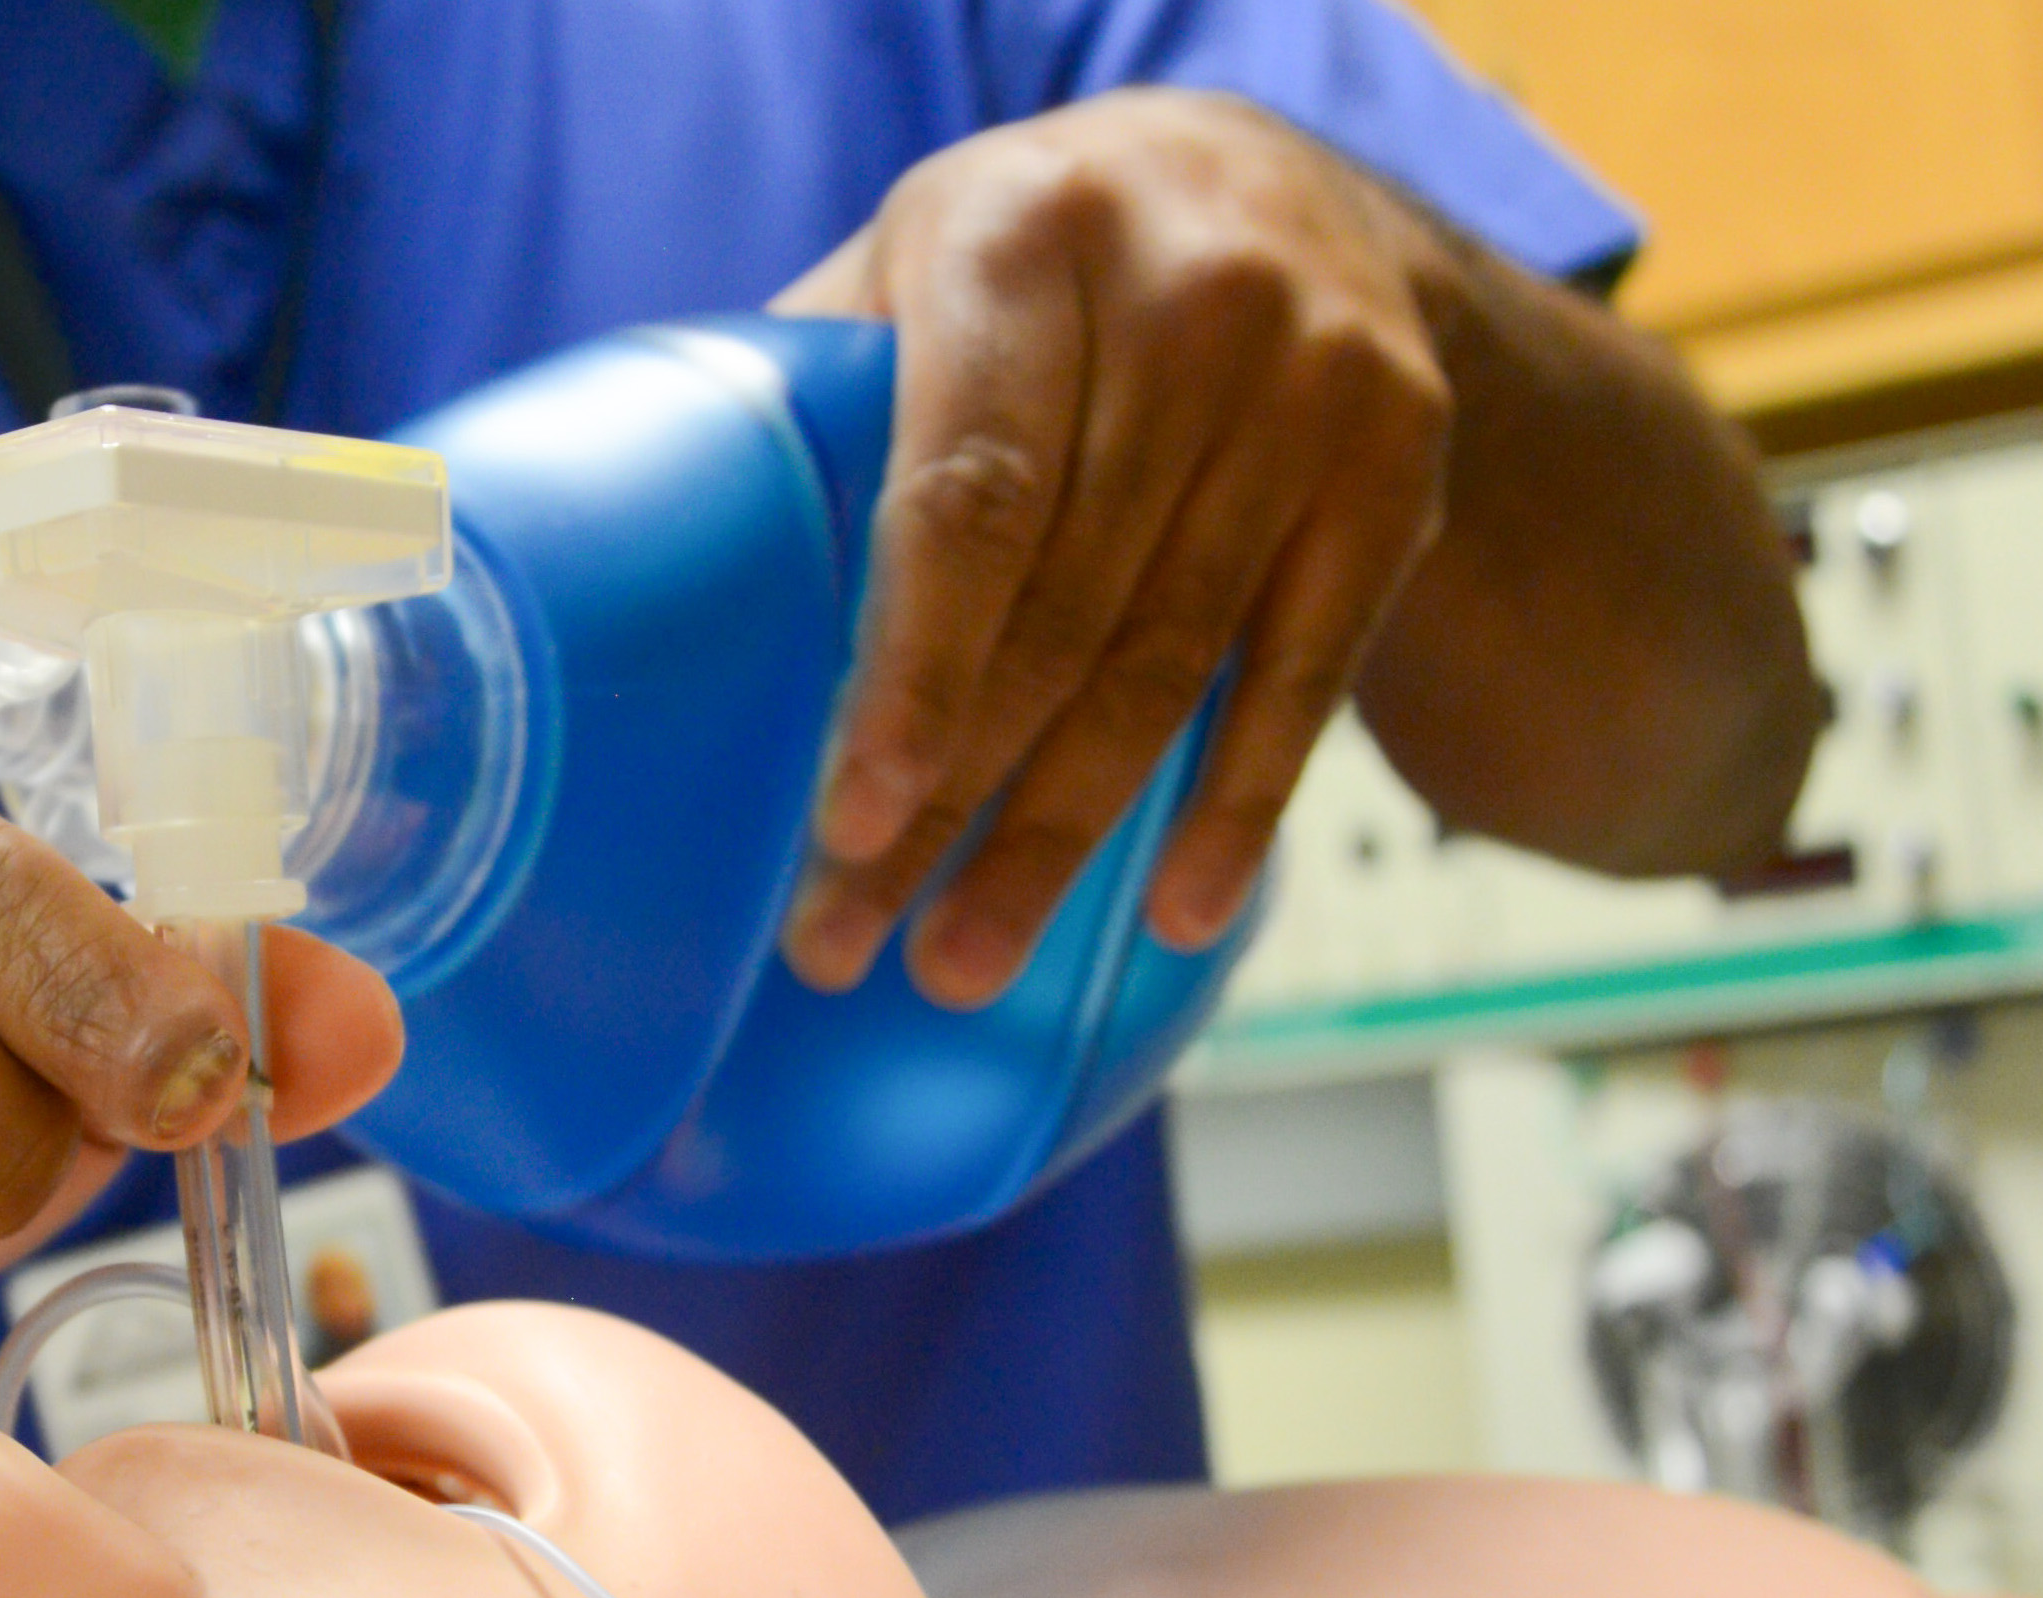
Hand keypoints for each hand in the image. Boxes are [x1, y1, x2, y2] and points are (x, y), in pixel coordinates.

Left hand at [775, 92, 1454, 1004]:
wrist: (1283, 189)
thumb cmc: (1036, 275)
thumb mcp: (917, 270)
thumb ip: (817, 397)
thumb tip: (649, 574)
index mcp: (1022, 237)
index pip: (969, 496)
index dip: (911, 675)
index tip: (853, 821)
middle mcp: (1185, 295)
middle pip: (1057, 612)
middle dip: (950, 802)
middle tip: (854, 946)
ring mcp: (1310, 381)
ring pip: (1165, 663)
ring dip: (1060, 839)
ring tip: (964, 962)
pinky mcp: (1394, 465)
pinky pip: (1303, 674)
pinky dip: (1237, 806)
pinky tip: (1172, 912)